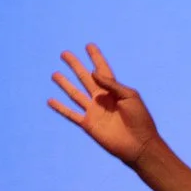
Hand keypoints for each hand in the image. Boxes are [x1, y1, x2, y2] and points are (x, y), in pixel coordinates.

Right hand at [49, 43, 159, 165]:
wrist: (139, 145)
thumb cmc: (140, 120)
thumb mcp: (130, 96)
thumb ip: (112, 84)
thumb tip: (93, 72)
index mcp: (114, 91)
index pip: (102, 70)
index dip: (95, 58)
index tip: (89, 45)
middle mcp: (102, 99)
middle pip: (85, 78)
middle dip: (75, 65)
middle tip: (64, 54)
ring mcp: (94, 111)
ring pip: (75, 94)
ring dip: (64, 84)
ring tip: (54, 74)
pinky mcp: (89, 124)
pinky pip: (71, 114)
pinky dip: (60, 108)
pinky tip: (50, 101)